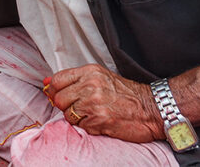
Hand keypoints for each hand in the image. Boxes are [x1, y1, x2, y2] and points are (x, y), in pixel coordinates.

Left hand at [45, 64, 163, 142]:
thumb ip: (75, 79)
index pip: (57, 80)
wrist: (151, 109)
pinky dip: (88, 126)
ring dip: (77, 118)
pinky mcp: (99, 120)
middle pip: (59, 99)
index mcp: (89, 72)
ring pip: (68, 114)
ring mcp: (93, 103)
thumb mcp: (100, 78)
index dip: (55, 91)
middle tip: (80, 108)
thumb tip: (48, 83)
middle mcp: (90, 85)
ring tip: (93, 114)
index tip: (59, 96)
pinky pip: (80, 126)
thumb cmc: (126, 94)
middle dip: (66, 106)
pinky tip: (100, 121)